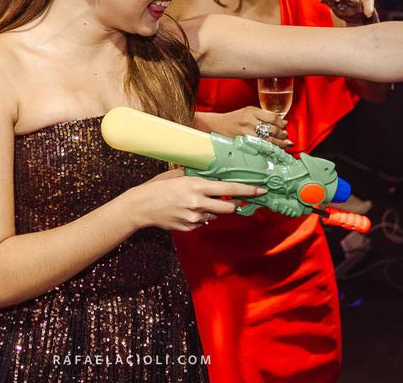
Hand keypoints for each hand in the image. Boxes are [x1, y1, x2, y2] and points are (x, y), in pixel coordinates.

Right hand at [127, 169, 264, 231]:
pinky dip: (200, 217)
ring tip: (196, 203)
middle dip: (234, 205)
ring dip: (213, 210)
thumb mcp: (178, 175)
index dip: (248, 190)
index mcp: (197, 185)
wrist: (141, 206)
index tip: (261, 190)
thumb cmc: (158, 187)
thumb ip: (197, 177)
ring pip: (215, 215)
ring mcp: (194, 217)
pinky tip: (186, 211)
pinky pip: (203, 223)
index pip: (229, 188)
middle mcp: (198, 202)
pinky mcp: (189, 227)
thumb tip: (213, 177)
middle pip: (228, 207)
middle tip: (235, 201)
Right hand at [194, 107, 290, 148]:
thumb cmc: (234, 119)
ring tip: (284, 143)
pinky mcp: (244, 143)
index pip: (273, 117)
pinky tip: (275, 150)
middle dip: (283, 134)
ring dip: (280, 143)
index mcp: (251, 111)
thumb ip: (264, 115)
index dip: (282, 123)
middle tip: (285, 136)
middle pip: (272, 129)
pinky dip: (271, 150)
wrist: (217, 126)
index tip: (285, 126)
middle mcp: (249, 121)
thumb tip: (282, 122)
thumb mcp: (248, 112)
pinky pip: (261, 148)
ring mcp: (246, 133)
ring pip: (269, 140)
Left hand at [320, 0, 402, 25]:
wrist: (356, 15)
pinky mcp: (335, 7)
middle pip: (351, 1)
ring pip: (336, 2)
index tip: (368, 13)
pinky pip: (329, 2)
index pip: (369, 4)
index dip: (369, 8)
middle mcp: (355, 5)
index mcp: (366, 1)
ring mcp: (344, 7)